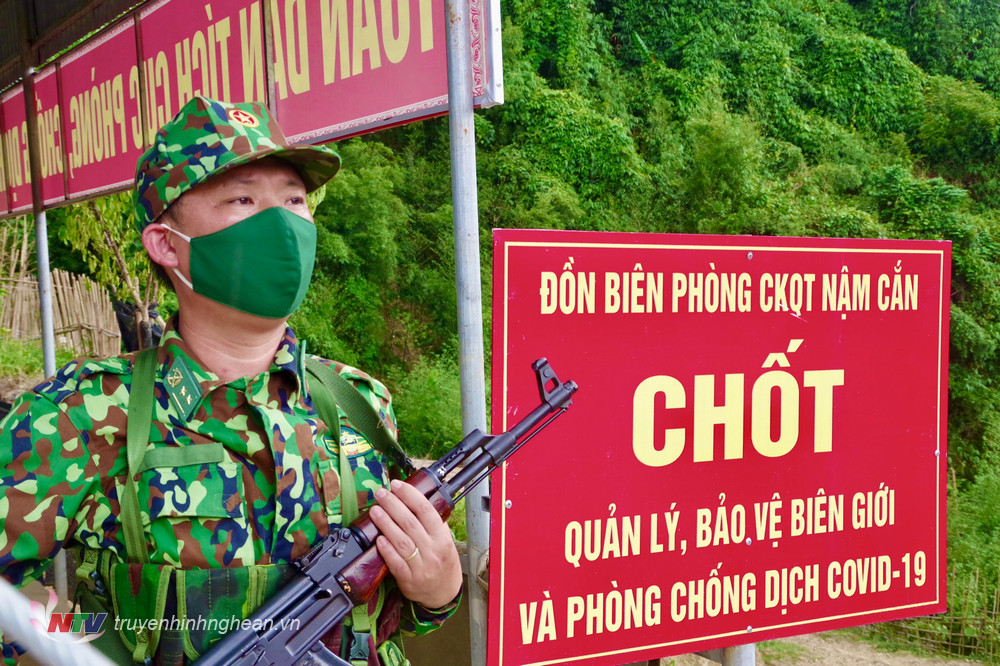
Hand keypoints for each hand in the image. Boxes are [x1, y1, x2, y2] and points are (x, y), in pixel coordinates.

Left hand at [369, 479, 462, 608]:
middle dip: (393, 505)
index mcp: (442, 538)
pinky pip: (396, 563)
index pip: (426, 511)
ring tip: (375, 510)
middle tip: (381, 493)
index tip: (397, 485)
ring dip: (386, 523)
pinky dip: (387, 550)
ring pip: (401, 541)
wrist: (444, 594)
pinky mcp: (409, 580)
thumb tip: (413, 500)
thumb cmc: (442, 562)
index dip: (410, 495)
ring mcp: (421, 566)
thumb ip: (432, 524)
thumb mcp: (445, 541)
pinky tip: (378, 538)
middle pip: (410, 523)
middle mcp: (433, 551)